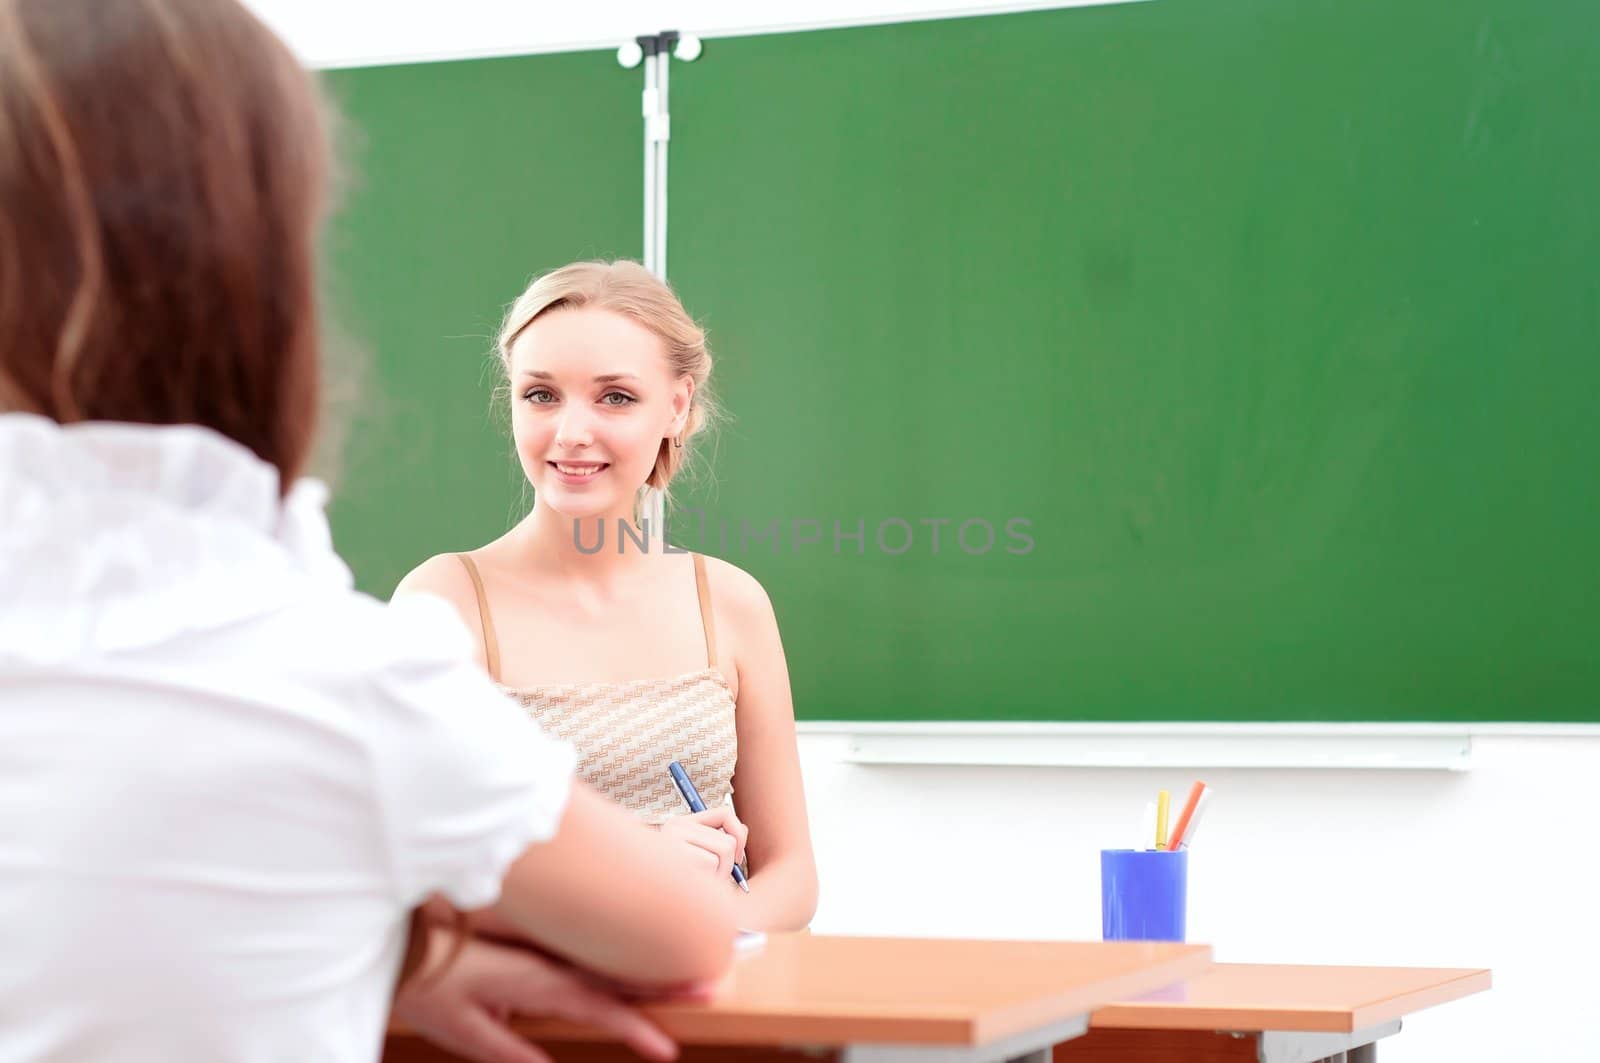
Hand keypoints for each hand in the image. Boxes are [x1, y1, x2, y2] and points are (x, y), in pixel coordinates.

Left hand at [394, 931, 684, 1062]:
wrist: (401, 927)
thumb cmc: (423, 978)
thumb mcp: (460, 1029)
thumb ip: (509, 1052)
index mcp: (536, 981)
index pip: (600, 1004)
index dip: (636, 1026)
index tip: (668, 1048)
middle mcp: (550, 956)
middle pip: (621, 969)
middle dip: (668, 979)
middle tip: (713, 986)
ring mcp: (548, 940)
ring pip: (612, 952)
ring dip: (654, 960)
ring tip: (694, 967)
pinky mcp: (540, 933)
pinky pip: (593, 940)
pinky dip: (625, 947)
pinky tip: (647, 945)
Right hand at [658, 806, 748, 879]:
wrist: (643, 904)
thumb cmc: (676, 887)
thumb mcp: (697, 859)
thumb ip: (717, 841)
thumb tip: (742, 830)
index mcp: (680, 824)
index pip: (725, 813)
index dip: (739, 833)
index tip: (736, 856)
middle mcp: (675, 827)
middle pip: (728, 840)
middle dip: (729, 865)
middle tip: (714, 879)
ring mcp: (674, 839)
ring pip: (724, 849)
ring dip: (720, 874)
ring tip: (702, 886)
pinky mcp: (676, 853)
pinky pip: (711, 862)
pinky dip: (708, 879)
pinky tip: (694, 888)